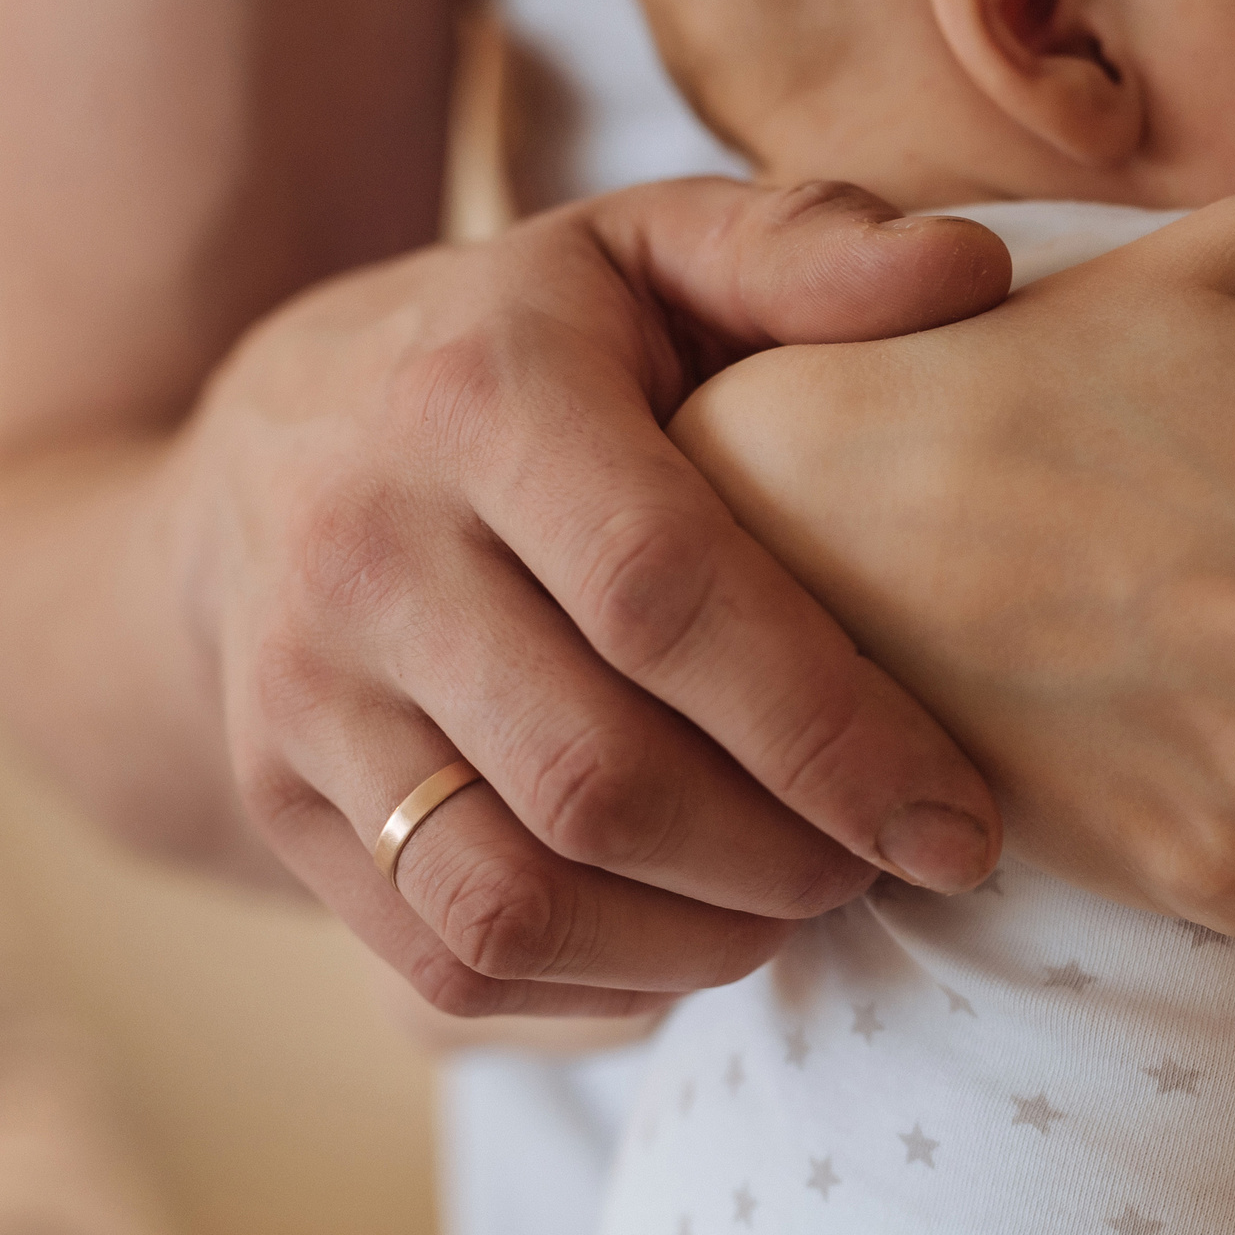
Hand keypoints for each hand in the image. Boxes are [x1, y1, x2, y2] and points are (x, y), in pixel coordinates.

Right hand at [177, 180, 1013, 1017]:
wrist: (261, 437)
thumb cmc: (522, 344)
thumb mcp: (646, 250)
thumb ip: (806, 249)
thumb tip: (973, 271)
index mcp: (481, 399)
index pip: (669, 599)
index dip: (830, 732)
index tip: (958, 820)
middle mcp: (364, 549)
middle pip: (598, 778)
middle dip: (785, 860)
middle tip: (894, 864)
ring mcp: (298, 692)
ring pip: (510, 898)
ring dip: (698, 941)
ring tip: (802, 903)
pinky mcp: (274, 801)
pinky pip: (443, 959)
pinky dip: (596, 985)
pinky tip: (692, 936)